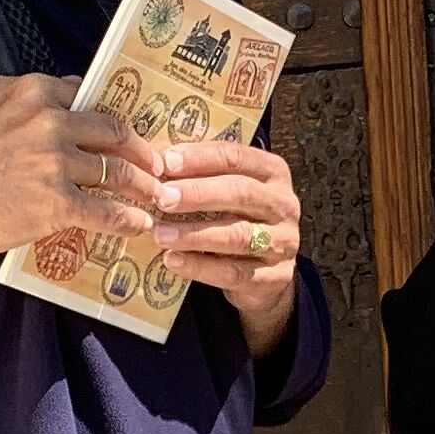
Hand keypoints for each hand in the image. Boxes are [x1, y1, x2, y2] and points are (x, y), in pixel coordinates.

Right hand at [0, 74, 167, 296]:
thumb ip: (23, 93)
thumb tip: (66, 86)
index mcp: (36, 93)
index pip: (95, 101)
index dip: (118, 120)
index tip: (132, 134)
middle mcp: (50, 122)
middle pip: (116, 133)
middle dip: (143, 151)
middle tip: (158, 164)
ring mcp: (55, 163)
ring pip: (117, 172)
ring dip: (143, 187)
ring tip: (156, 196)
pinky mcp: (56, 202)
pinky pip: (105, 211)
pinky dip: (128, 219)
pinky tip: (138, 224)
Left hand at [148, 138, 304, 356]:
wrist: (264, 271)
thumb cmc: (236, 218)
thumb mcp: (225, 190)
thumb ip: (199, 175)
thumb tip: (150, 160)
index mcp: (273, 172)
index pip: (237, 156)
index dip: (201, 158)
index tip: (166, 162)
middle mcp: (284, 204)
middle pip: (241, 193)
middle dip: (198, 194)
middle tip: (162, 198)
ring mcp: (283, 242)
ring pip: (238, 235)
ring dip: (194, 234)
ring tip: (159, 234)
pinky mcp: (274, 277)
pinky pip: (233, 272)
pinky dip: (199, 267)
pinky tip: (172, 260)